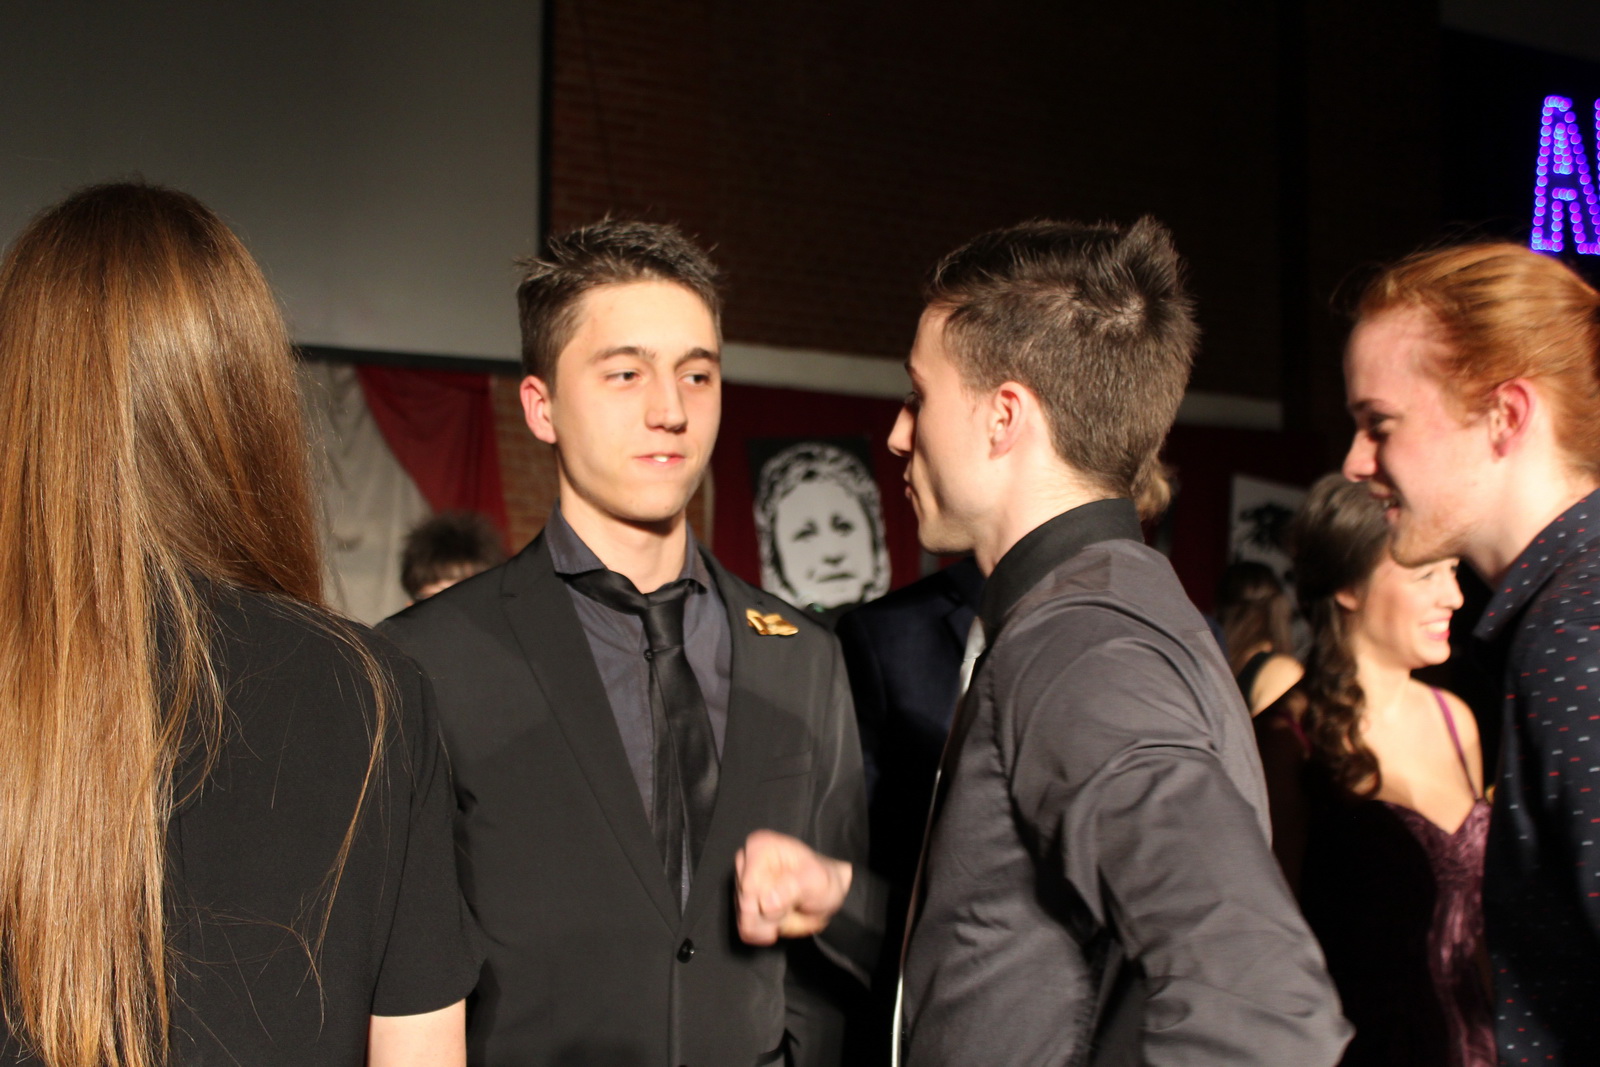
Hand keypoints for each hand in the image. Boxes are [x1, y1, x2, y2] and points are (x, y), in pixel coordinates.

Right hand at [735, 829, 852, 944]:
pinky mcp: (741, 905)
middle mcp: (744, 863)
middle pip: (746, 907)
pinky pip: (748, 931)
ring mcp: (741, 884)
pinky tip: (782, 918)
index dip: (772, 904)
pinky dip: (768, 931)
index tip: (794, 900)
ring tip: (791, 909)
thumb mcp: (817, 880)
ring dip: (774, 924)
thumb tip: (766, 904)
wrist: (827, 892)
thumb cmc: (823, 880)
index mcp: (759, 846)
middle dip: (775, 916)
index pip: (749, 888)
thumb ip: (794, 887)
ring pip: (747, 922)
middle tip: (796, 905)